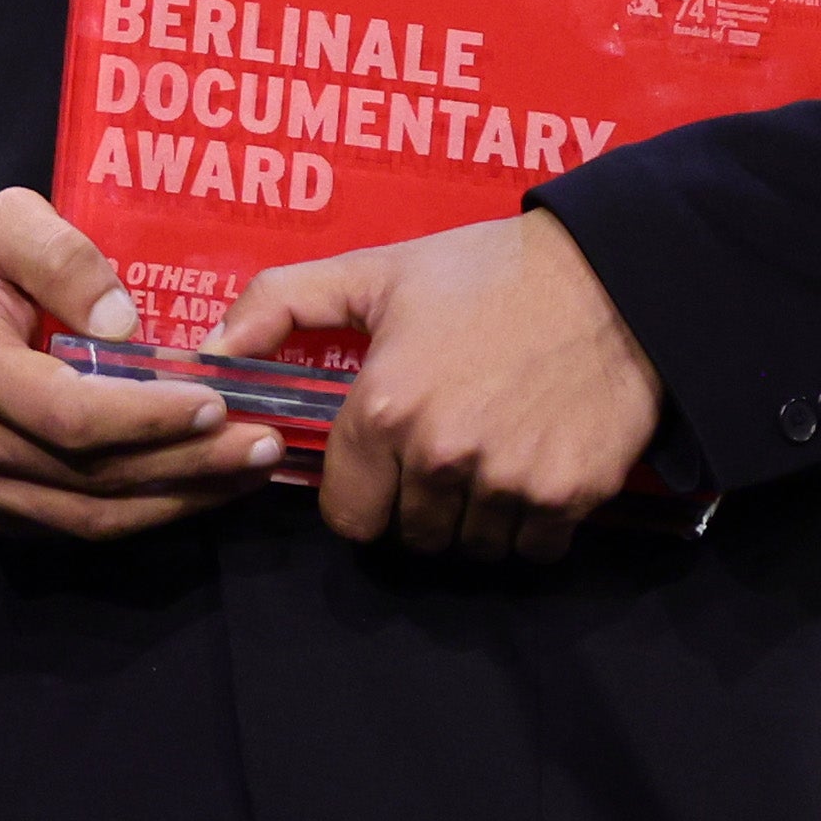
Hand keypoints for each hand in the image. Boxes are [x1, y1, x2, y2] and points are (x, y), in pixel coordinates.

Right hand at [0, 190, 286, 539]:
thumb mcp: (5, 220)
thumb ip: (61, 256)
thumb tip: (123, 325)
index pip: (65, 412)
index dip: (146, 417)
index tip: (216, 402)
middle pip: (90, 472)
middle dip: (187, 462)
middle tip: (265, 443)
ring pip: (93, 514)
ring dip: (182, 498)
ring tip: (253, 469)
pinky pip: (82, 526)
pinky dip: (151, 512)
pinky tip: (205, 485)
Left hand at [212, 213, 662, 558]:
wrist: (612, 275)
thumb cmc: (484, 272)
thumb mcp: (373, 273)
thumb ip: (279, 305)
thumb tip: (209, 349)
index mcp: (384, 409)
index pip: (348, 516)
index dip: (360, 493)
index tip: (379, 466)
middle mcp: (442, 457)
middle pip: (411, 536)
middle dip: (416, 504)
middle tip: (440, 452)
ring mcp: (510, 482)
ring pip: (471, 549)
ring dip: (473, 518)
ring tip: (486, 457)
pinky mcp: (572, 495)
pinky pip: (534, 548)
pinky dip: (529, 525)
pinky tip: (530, 468)